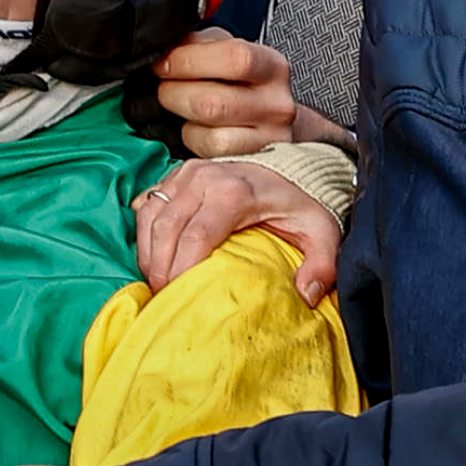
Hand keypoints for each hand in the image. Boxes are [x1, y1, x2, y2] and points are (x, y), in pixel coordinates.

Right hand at [137, 159, 342, 299]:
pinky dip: (144, 235)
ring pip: (150, 218)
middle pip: (166, 230)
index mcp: (234, 192)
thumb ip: (321, 265)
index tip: (179, 298)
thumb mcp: (322, 232)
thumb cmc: (301, 204)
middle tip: (164, 298)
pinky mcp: (174, 175)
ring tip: (156, 283)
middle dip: (159, 269)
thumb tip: (306, 296)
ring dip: (147, 254)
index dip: (181, 271)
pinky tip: (153, 257)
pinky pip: (146, 206)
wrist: (291, 168)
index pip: (196, 237)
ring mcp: (185, 174)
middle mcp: (203, 178)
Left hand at [147, 31, 301, 156]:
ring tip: (181, 109)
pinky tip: (197, 130)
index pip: (234, 59)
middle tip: (165, 88)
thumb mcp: (227, 51)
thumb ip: (200, 44)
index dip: (188, 61)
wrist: (270, 123)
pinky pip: (209, 156)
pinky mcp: (251, 165)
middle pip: (212, 103)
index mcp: (272, 67)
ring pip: (209, 136)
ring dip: (182, 121)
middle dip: (174, 94)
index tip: (164, 64)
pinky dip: (193, 142)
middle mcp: (276, 105)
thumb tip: (167, 49)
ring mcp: (267, 141)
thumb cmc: (241, 84)